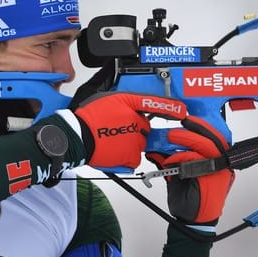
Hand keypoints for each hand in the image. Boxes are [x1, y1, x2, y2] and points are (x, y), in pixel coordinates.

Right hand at [72, 92, 186, 168]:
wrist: (76, 137)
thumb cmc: (87, 118)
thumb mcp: (107, 99)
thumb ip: (126, 102)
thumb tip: (136, 107)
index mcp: (128, 103)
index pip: (155, 103)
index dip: (171, 107)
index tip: (182, 110)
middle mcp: (134, 120)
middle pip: (145, 127)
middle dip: (135, 129)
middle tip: (116, 130)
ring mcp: (134, 138)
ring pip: (140, 142)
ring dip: (130, 143)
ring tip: (111, 140)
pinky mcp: (131, 154)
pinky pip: (134, 157)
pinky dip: (126, 156)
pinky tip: (113, 150)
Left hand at [146, 116, 234, 224]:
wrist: (192, 221)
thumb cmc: (188, 198)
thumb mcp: (179, 173)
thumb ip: (173, 158)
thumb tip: (158, 146)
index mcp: (217, 161)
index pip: (213, 137)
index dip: (202, 126)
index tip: (187, 119)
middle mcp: (221, 164)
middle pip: (213, 137)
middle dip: (195, 127)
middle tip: (180, 124)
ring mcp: (219, 171)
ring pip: (206, 145)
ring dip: (186, 138)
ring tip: (170, 136)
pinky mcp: (212, 178)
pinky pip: (196, 159)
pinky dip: (181, 156)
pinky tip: (170, 160)